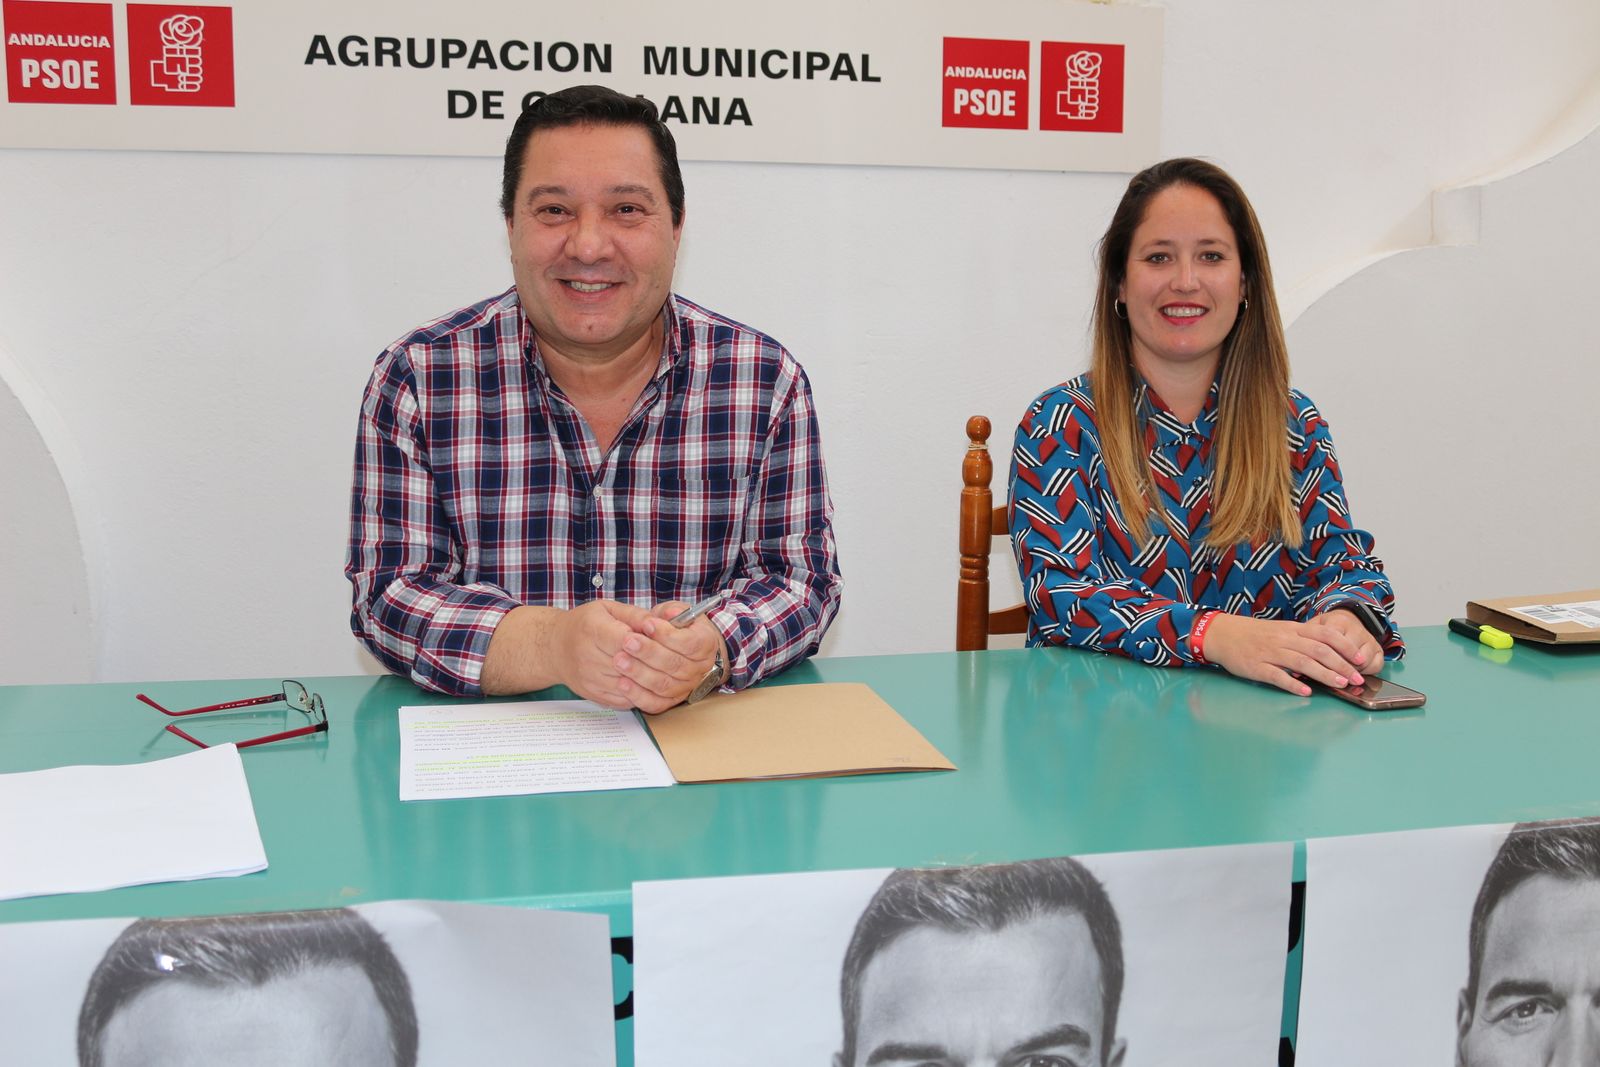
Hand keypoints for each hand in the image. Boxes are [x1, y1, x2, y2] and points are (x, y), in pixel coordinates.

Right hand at [546, 600, 653, 707]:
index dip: (646, 643)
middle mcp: (587, 656)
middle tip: (670, 659)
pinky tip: (648, 686)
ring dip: (648, 681)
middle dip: (651, 663)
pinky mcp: (593, 694)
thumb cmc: (585, 624)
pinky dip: (639, 695)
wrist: (555, 647)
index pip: (624, 640)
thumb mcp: (608, 609)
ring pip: (627, 686)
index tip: (661, 641)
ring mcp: (589, 678)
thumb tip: (659, 623)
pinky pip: (622, 700)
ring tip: (663, 673)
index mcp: (592, 629)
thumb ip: (635, 615)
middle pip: (628, 665)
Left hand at [612, 601, 726, 713]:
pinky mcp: (672, 701)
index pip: (690, 643)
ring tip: (619, 660)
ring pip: (664, 685)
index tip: (647, 624)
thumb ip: (671, 611)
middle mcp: (701, 668)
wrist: (684, 648)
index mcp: (706, 643)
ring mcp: (687, 686)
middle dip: (649, 653)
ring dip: (640, 673)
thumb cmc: (678, 627)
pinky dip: (638, 695)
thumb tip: (669, 613)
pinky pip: (656, 703)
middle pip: (675, 664)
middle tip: (628, 642)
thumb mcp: (677, 612)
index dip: (667, 635)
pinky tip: (622, 683)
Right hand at [1202, 612, 1374, 696]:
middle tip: (1357, 679)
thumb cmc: (1255, 634)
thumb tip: (1331, 653)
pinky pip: (1277, 676)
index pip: (1326, 634)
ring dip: (1324, 674)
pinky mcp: (1256, 667)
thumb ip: (1304, 640)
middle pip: (1319, 650)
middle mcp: (1285, 639)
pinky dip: (1293, 684)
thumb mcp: (1282, 630)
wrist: (1223, 634)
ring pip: (1302, 663)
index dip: (1346, 646)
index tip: (1361, 659)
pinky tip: (1306, 692)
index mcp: (1293, 629)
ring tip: (1340, 685)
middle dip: (1341, 665)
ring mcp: (1270, 653)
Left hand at [1310, 608, 1384, 672]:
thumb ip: (1306, 645)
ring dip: (1352, 671)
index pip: (1332, 641)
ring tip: (1342, 678)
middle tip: (1330, 679)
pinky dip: (1366, 672)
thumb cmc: (1325, 629)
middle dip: (1338, 669)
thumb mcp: (1313, 630)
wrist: (1347, 620)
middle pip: (1348, 654)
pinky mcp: (1378, 648)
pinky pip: (1376, 665)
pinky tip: (1356, 674)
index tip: (1315, 671)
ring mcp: (1369, 638)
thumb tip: (1296, 668)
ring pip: (1363, 661)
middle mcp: (1356, 628)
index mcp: (1337, 622)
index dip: (1324, 659)